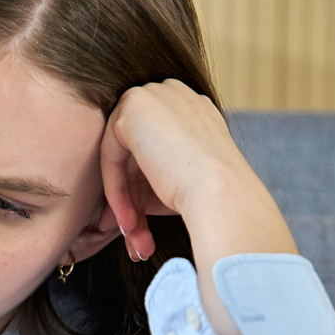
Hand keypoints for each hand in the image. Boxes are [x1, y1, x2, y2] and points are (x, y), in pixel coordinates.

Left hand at [96, 80, 295, 334]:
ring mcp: (154, 95)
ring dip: (124, 202)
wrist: (224, 199)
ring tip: (136, 239)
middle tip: (133, 238)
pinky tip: (130, 221)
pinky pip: (110, 153)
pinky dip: (116, 190)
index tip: (142, 225)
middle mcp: (174, 94)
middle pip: (132, 152)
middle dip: (129, 199)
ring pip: (120, 156)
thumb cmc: (211, 202)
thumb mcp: (178, 185)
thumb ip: (151, 178)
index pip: (151, 147)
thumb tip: (121, 205)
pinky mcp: (134, 107)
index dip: (142, 189)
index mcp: (191, 109)